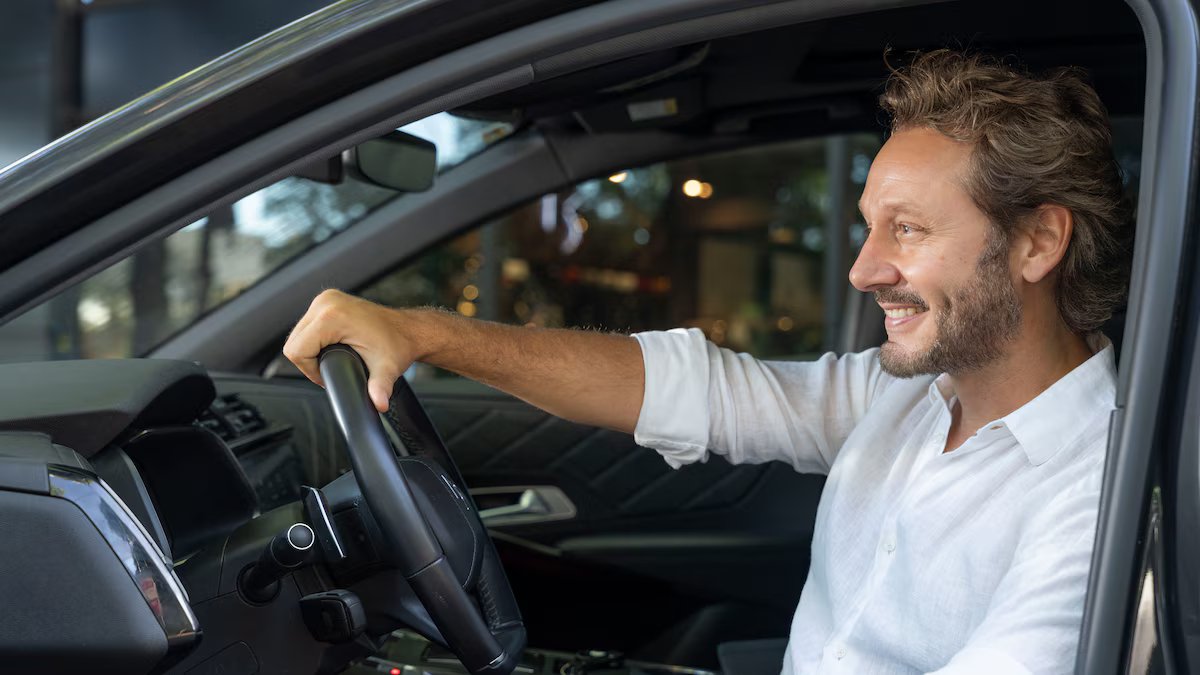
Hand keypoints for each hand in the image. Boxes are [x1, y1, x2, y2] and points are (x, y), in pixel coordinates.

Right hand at [283, 290, 415, 411]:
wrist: (408, 329)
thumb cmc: (398, 345)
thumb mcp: (386, 369)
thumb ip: (380, 388)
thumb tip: (379, 404)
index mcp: (332, 316)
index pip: (297, 350)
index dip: (309, 370)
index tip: (328, 375)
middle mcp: (326, 303)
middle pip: (293, 341)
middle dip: (309, 361)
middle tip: (331, 369)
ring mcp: (326, 299)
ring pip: (298, 333)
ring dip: (310, 350)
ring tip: (332, 358)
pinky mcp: (328, 300)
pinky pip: (307, 324)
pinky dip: (313, 338)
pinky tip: (330, 347)